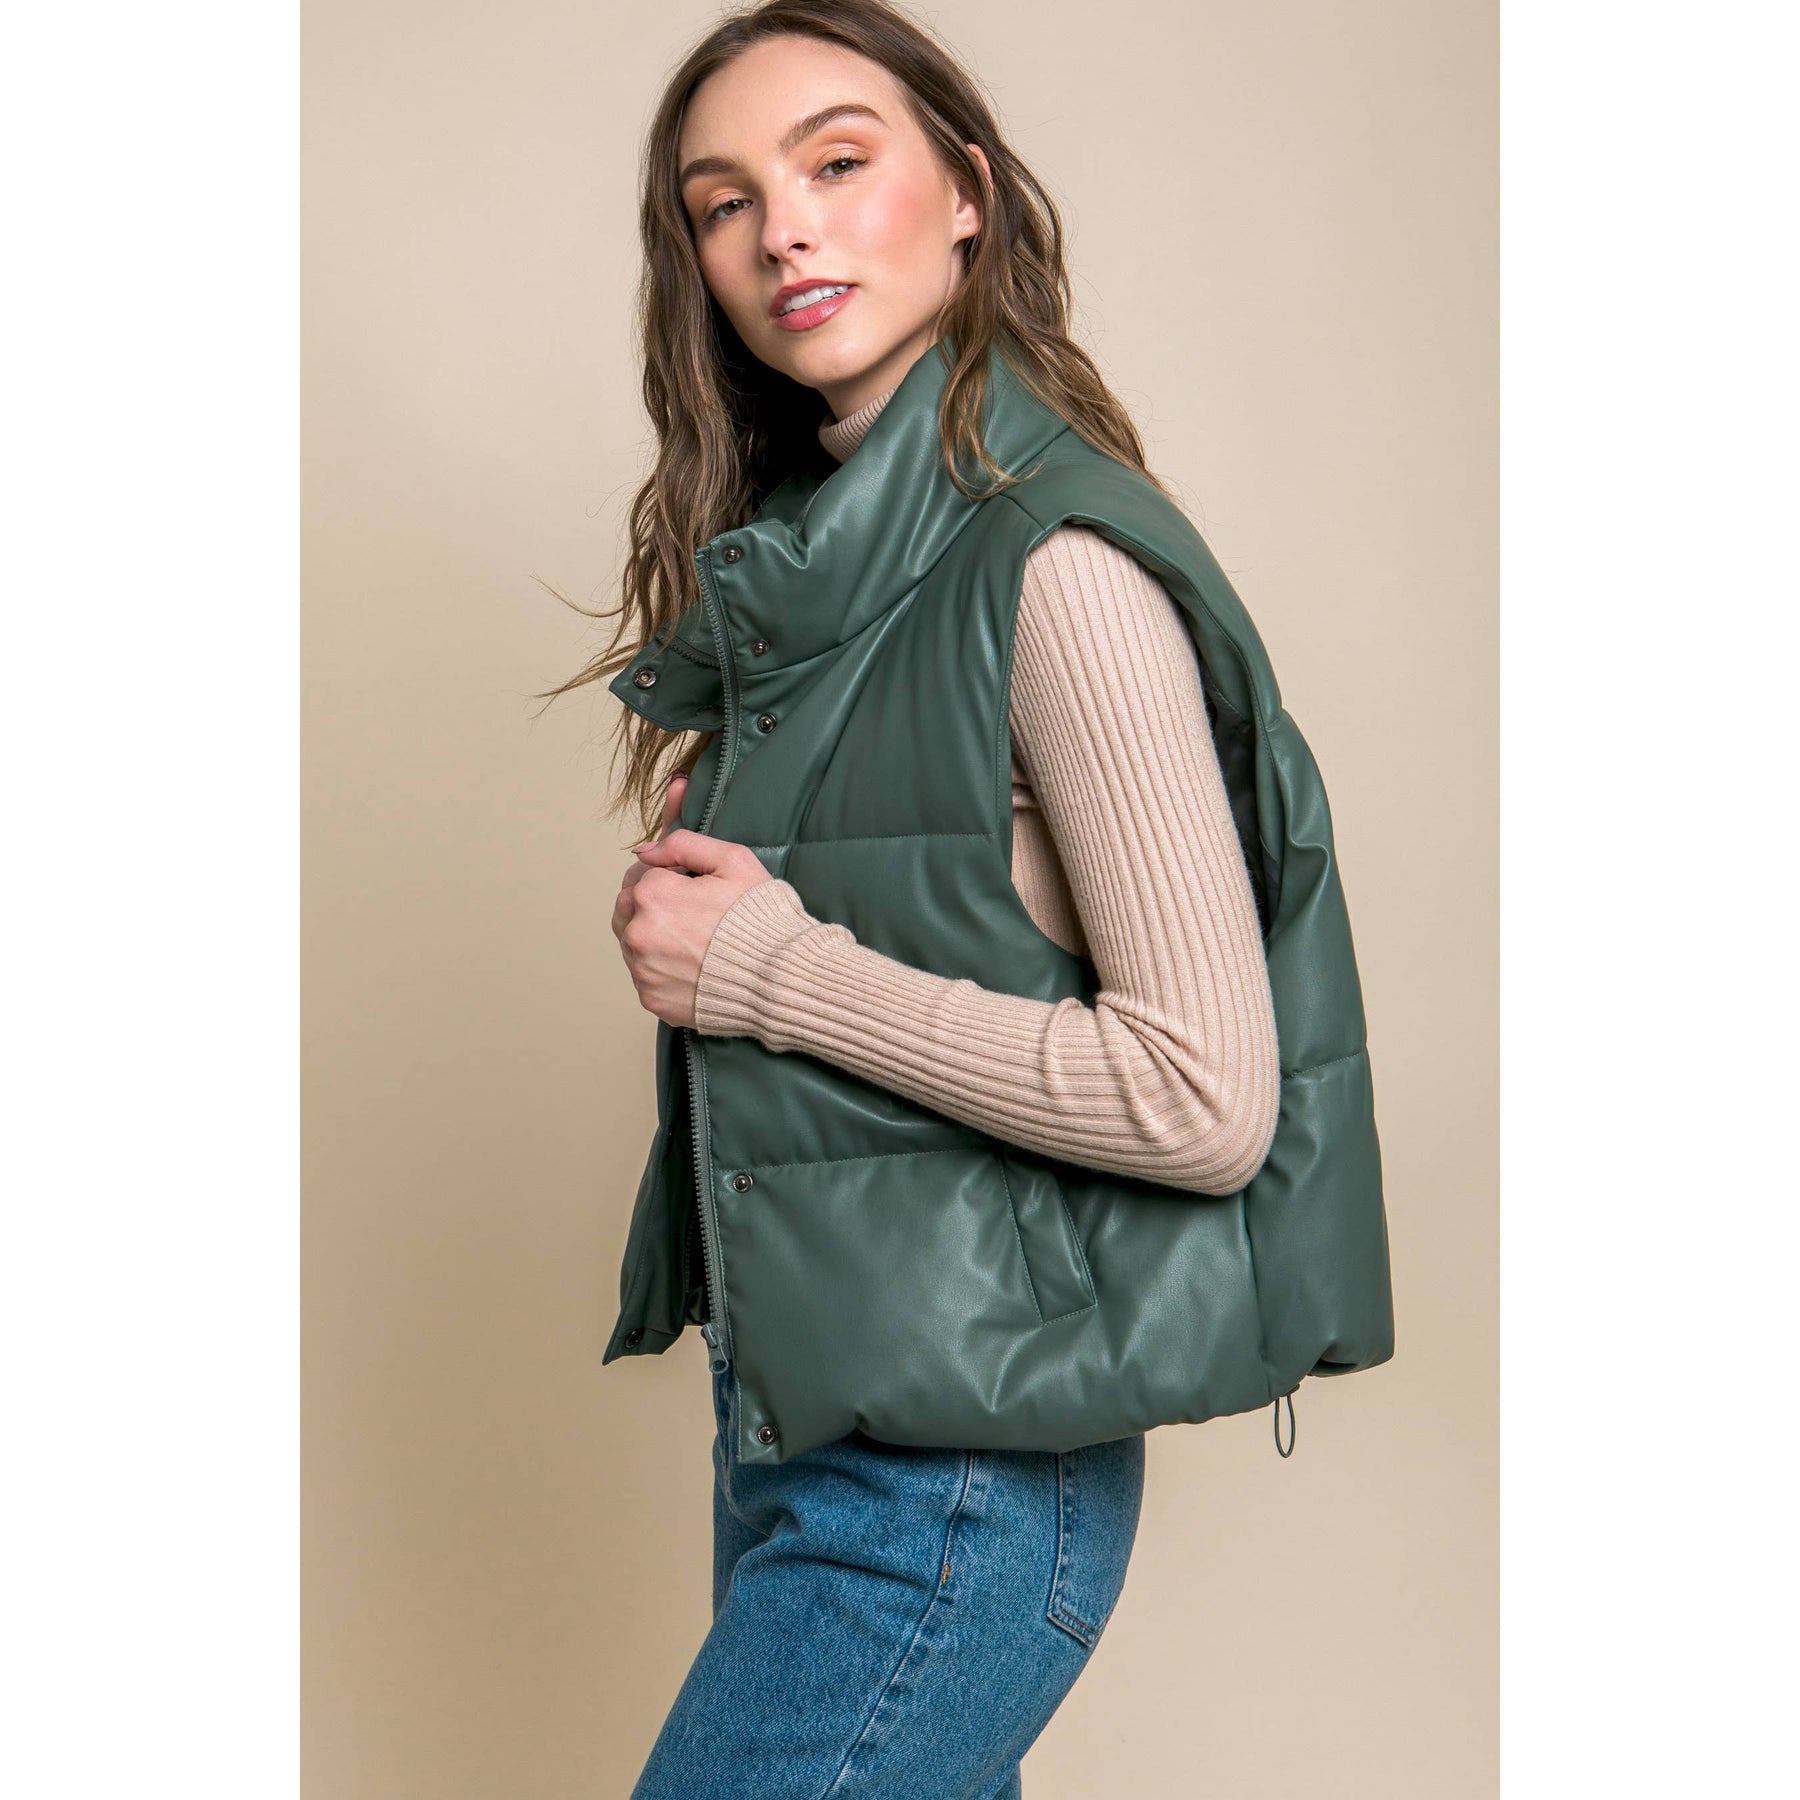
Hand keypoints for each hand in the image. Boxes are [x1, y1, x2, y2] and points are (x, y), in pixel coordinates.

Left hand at [613, 775, 770, 1026]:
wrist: (779, 979)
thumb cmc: (760, 918)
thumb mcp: (733, 861)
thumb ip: (683, 843)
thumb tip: (645, 849)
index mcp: (653, 893)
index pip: (642, 873)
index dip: (669, 876)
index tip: (694, 888)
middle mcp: (638, 933)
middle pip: (627, 907)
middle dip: (651, 903)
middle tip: (690, 912)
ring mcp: (643, 969)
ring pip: (631, 942)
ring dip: (651, 936)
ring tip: (691, 939)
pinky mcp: (651, 997)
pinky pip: (644, 975)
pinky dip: (660, 968)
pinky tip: (690, 964)